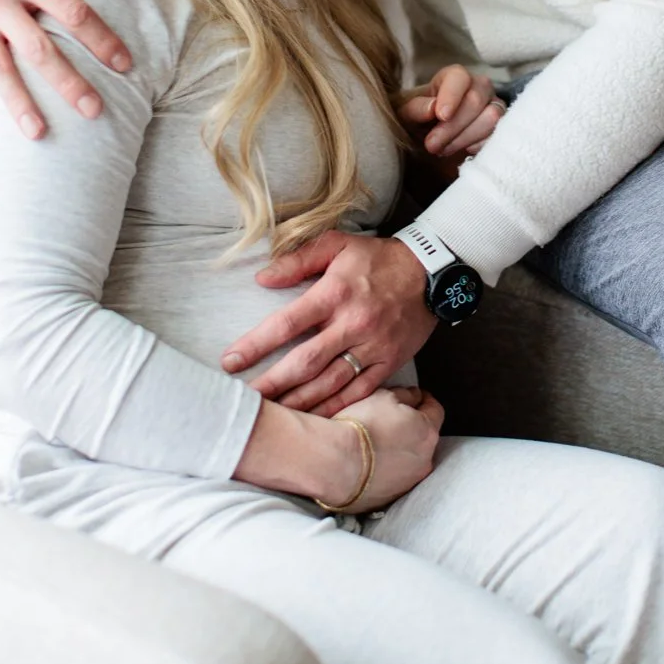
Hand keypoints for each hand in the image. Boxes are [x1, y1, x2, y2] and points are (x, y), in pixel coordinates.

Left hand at [224, 233, 435, 416]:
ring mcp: (373, 347)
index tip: (230, 362)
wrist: (433, 271)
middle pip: (304, 363)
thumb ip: (298, 260)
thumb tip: (262, 278)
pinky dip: (335, 407)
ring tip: (272, 415)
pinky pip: (359, 391)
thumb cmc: (379, 258)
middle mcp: (352, 324)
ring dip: (298, 402)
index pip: (286, 324)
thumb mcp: (338, 245)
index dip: (255, 345)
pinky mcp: (389, 362)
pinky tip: (313, 419)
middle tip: (244, 400)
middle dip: (271, 384)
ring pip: (329, 383)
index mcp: (335, 294)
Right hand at [333, 386, 445, 511]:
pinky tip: (368, 463)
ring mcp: (408, 482)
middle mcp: (424, 460)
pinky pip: (393, 479)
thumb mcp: (384, 396)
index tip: (416, 398)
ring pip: (409, 461)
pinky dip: (386, 470)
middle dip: (412, 428)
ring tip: (376, 444)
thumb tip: (413, 397)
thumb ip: (405, 396)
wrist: (334, 464)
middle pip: (423, 438)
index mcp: (427, 431)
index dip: (424, 401)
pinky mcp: (389, 497)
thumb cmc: (360, 426)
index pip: (435, 410)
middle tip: (392, 421)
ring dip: (399, 451)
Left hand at [396, 65, 501, 170]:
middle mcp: (479, 86)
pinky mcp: (502, 126)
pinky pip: (498, 135)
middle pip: (475, 100)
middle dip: (452, 126)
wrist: (429, 138)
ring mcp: (494, 105)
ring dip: (464, 138)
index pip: (459, 77)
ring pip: (491, 118)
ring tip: (443, 149)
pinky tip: (461, 150)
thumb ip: (415, 109)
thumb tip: (432, 108)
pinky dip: (477, 146)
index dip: (451, 96)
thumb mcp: (406, 114)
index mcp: (454, 77)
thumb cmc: (417, 120)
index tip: (440, 116)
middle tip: (431, 145)